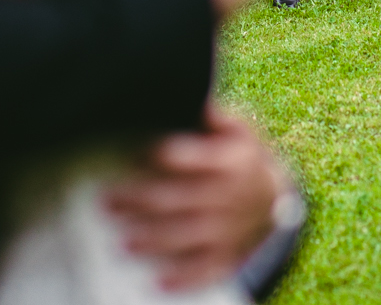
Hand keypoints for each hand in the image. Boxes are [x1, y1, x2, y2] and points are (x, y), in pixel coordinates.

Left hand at [107, 106, 288, 291]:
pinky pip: (205, 270)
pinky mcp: (226, 256)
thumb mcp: (240, 129)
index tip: (138, 153)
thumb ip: (217, 116)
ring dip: (152, 241)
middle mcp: (229, 198)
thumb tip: (198, 99)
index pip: (198, 158)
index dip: (170, 155)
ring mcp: (228, 231)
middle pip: (180, 200)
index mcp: (232, 161)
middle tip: (105, 201)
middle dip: (140, 202)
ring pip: (187, 237)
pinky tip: (156, 282)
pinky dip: (183, 279)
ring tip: (120, 241)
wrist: (275, 199)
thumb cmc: (244, 157)